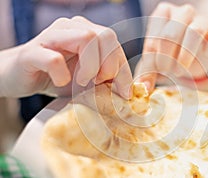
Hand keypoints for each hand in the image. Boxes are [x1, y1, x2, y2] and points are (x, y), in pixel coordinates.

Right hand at [0, 16, 131, 97]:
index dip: (123, 69)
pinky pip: (54, 58)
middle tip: (100, 83)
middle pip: (105, 35)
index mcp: (86, 33)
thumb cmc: (57, 78)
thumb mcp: (87, 80)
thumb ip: (107, 80)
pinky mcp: (32, 52)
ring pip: (86, 38)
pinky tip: (61, 82)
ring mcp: (51, 37)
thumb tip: (131, 91)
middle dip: (110, 64)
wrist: (20, 78)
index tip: (124, 92)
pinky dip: (62, 75)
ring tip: (82, 82)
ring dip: (91, 66)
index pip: (114, 43)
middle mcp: (71, 28)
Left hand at [135, 2, 207, 91]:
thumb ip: (147, 72)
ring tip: (181, 69)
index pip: (154, 37)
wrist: (195, 55)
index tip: (158, 71)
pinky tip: (204, 57)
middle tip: (168, 71)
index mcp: (163, 14)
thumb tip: (143, 88)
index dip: (153, 59)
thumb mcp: (155, 60)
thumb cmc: (171, 54)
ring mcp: (203, 21)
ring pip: (195, 32)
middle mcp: (183, 12)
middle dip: (167, 58)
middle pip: (171, 34)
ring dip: (186, 56)